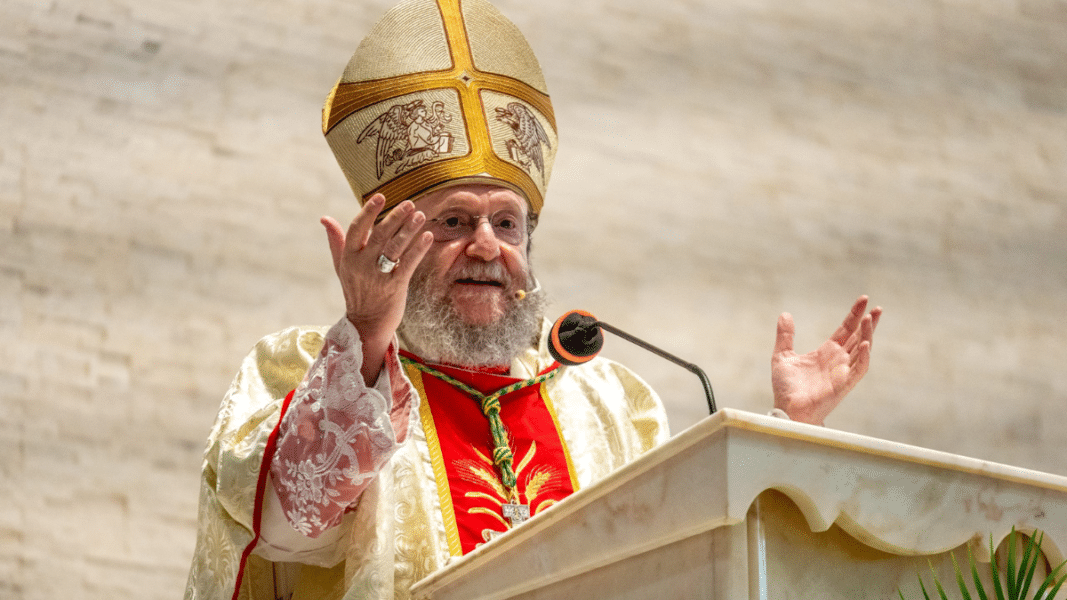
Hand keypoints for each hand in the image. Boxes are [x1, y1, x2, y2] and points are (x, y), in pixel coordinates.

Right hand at [321, 194, 433, 383]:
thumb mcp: (342, 266)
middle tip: (409, 203)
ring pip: (395, 247)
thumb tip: (325, 218)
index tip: (380, 196)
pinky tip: (428, 236)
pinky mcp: (395, 286)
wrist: (366, 323)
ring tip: (420, 215)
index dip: (369, 212)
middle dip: (395, 217)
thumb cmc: (356, 291)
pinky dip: (418, 248)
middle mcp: (362, 265)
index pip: (357, 228)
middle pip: (380, 234)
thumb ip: (336, 241)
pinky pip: (408, 263)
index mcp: (349, 257)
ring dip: (409, 229)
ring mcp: (378, 276)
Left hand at [771, 296, 881, 424]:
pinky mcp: (844, 383)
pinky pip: (860, 368)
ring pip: (862, 349)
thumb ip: (785, 336)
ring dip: (868, 334)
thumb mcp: (783, 356)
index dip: (855, 314)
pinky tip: (866, 342)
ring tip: (870, 318)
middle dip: (869, 322)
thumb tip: (785, 314)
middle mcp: (839, 360)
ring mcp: (843, 371)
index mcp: (827, 352)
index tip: (864, 299)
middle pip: (859, 336)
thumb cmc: (787, 388)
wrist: (786, 408)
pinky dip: (864, 356)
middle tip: (878, 307)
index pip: (846, 329)